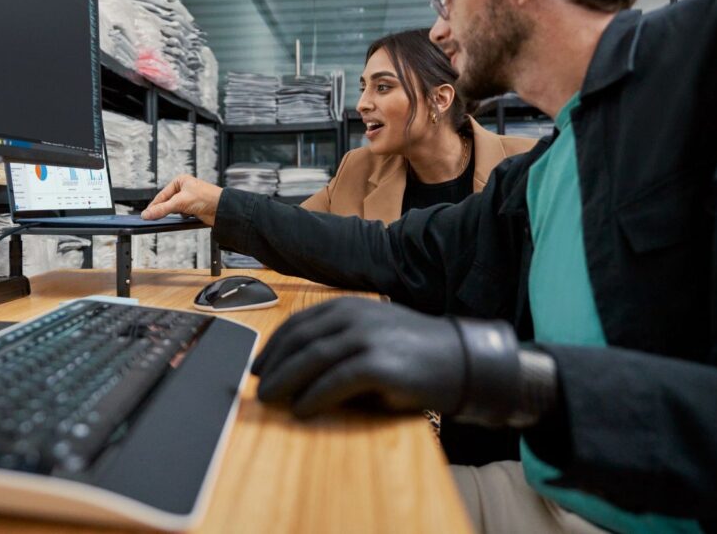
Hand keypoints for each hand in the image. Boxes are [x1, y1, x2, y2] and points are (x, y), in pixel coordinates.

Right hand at [142, 174, 222, 224]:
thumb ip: (162, 209)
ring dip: (174, 214)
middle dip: (164, 210)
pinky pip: (181, 215)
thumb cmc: (207, 197)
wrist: (222, 209)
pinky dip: (181, 218)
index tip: (145, 214)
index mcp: (180, 181)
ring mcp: (189, 199)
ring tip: (170, 217)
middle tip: (153, 218)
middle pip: (167, 202)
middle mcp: (184, 189)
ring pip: (174, 209)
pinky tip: (184, 218)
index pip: (162, 195)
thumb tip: (148, 214)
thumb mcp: (180, 202)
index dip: (153, 205)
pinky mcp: (193, 209)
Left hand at [252, 297, 525, 423]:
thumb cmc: (412, 350)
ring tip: (269, 398)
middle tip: (257, 386)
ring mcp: (365, 338)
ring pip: (311, 359)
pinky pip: (334, 382)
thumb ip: (338, 339)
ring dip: (284, 381)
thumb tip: (295, 365)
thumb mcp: (372, 332)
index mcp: (347, 307)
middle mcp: (353, 317)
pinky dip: (313, 396)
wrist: (459, 360)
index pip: (298, 324)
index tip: (257, 365)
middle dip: (273, 365)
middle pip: (300, 341)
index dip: (273, 346)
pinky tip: (302, 409)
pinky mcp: (377, 365)